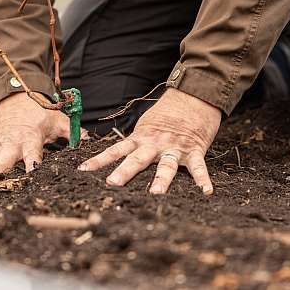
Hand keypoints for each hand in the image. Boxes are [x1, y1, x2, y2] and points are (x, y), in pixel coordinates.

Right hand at [0, 92, 85, 190]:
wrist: (15, 97)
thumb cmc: (39, 111)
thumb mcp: (59, 119)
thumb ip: (74, 133)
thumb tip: (92, 142)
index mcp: (30, 137)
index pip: (32, 153)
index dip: (32, 164)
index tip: (32, 176)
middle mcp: (11, 145)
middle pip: (4, 163)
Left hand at [78, 88, 220, 194]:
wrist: (192, 97)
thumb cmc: (167, 114)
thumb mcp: (146, 126)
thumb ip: (136, 142)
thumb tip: (119, 157)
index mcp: (141, 138)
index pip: (115, 150)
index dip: (99, 160)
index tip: (83, 170)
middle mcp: (155, 144)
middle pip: (137, 160)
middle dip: (124, 172)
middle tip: (112, 184)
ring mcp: (174, 147)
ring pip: (166, 165)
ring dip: (161, 179)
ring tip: (156, 193)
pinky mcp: (194, 150)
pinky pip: (199, 166)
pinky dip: (203, 179)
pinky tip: (206, 191)